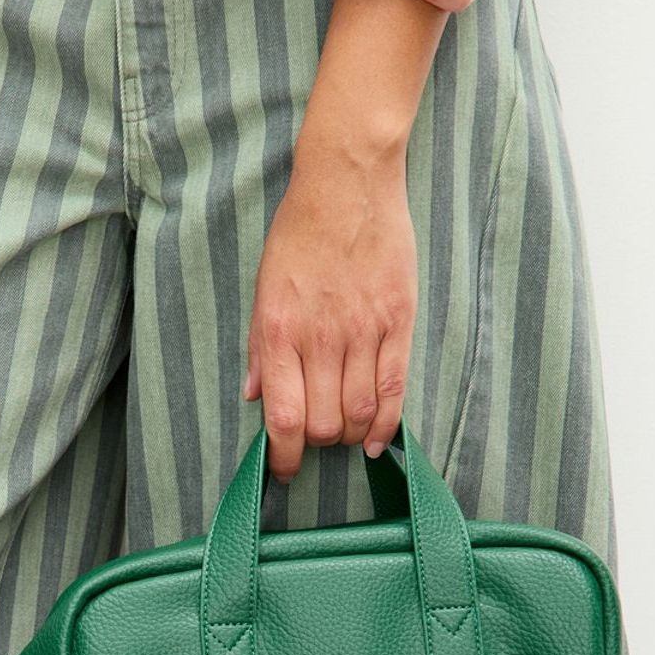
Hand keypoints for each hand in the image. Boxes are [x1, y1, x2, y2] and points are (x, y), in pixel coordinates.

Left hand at [244, 141, 417, 480]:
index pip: (283, 418)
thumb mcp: (264, 287)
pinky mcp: (398, 321)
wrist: (347, 183)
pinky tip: (376, 439)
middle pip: (323, 423)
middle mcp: (322, 337)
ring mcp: (364, 330)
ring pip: (360, 412)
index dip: (283, 457)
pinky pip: (394, 387)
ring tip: (342, 433)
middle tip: (314, 441)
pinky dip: (386, 423)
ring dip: (348, 435)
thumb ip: (261, 347)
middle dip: (316, 445)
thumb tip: (256, 397)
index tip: (283, 471)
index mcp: (280, 331)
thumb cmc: (299, 233)